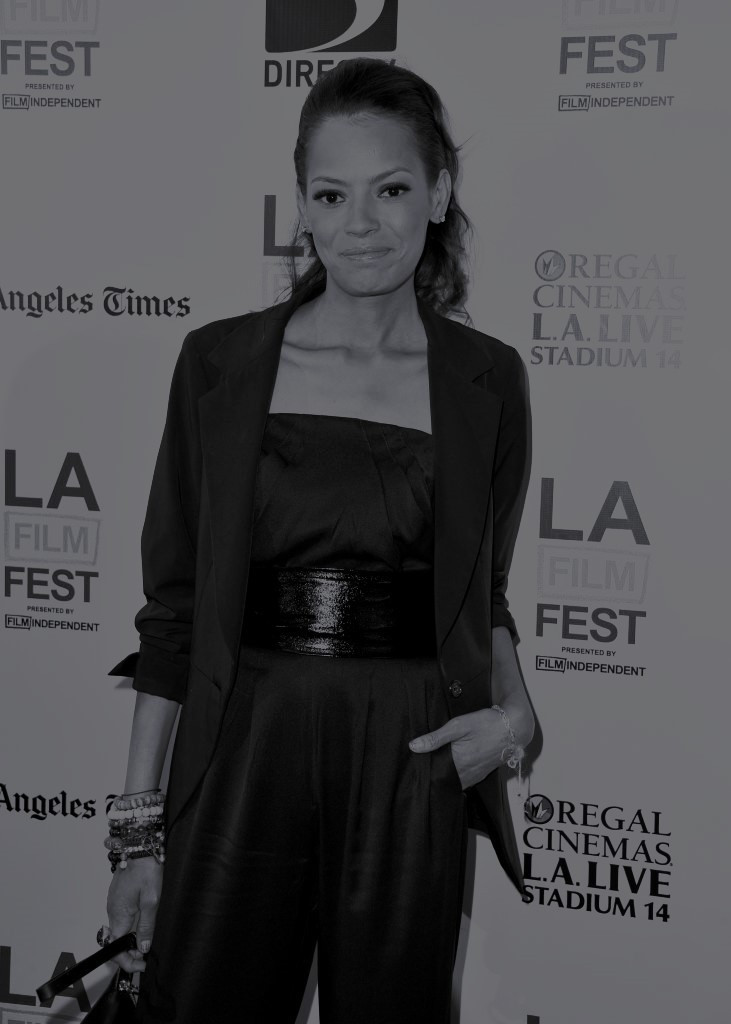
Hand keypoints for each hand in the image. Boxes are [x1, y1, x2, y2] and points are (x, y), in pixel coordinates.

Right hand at [106, 857, 163, 972]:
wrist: (140, 847)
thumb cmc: (147, 870)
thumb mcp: (151, 901)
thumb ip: (146, 926)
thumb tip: (142, 947)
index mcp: (118, 914)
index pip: (114, 948)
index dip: (126, 961)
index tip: (140, 965)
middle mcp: (112, 910)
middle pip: (115, 941)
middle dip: (129, 953)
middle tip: (146, 956)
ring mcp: (114, 903)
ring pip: (119, 929)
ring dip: (130, 940)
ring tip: (146, 942)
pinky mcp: (118, 896)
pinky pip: (121, 917)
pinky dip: (129, 927)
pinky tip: (142, 925)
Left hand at [409, 708, 516, 789]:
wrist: (514, 728)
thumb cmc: (487, 724)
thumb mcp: (459, 725)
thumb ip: (436, 738)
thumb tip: (414, 746)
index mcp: (459, 762)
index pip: (435, 774)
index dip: (425, 773)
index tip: (417, 769)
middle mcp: (467, 773)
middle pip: (445, 780)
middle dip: (434, 776)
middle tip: (424, 770)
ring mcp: (476, 774)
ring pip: (456, 782)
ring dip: (446, 778)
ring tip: (436, 770)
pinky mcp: (483, 773)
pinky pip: (466, 781)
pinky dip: (458, 777)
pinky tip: (453, 770)